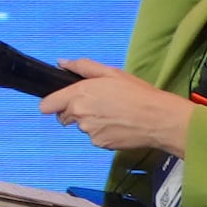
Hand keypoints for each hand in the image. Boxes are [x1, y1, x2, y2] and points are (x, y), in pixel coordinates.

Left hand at [43, 59, 198, 159]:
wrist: (159, 119)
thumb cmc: (138, 93)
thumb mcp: (111, 73)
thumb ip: (82, 67)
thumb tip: (61, 63)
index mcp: (79, 95)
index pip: (47, 105)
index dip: (53, 103)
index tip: (61, 102)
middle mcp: (79, 114)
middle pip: (63, 117)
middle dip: (74, 112)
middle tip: (97, 105)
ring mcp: (89, 131)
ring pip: (81, 127)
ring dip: (90, 122)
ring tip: (113, 113)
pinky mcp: (100, 143)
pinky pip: (94, 138)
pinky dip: (102, 132)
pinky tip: (118, 125)